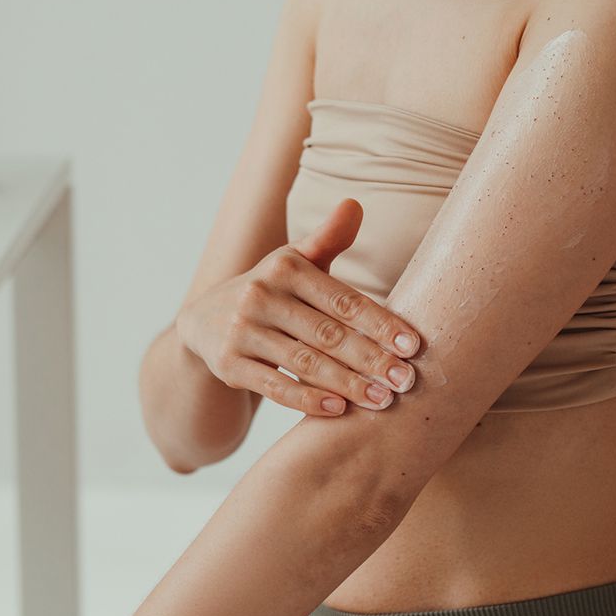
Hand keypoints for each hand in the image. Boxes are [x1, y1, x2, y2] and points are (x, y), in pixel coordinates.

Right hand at [176, 198, 420, 414]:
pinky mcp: (229, 364)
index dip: (380, 323)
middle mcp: (260, 295)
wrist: (203, 320)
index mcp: (284, 267)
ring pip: (305, 363)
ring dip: (348, 384)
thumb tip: (355, 204)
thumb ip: (328, 238)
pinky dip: (308, 400)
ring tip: (383, 401)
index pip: (342, 300)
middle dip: (371, 359)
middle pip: (328, 334)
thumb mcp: (293, 261)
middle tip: (406, 381)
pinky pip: (275, 386)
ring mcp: (242, 331)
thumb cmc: (270, 290)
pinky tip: (339, 410)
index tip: (412, 345)